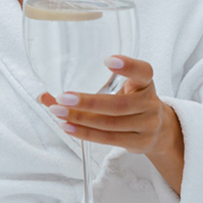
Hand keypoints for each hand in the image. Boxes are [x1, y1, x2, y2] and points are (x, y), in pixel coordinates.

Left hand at [40, 55, 183, 193]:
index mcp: (145, 83)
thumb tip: (44, 96)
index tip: (108, 60)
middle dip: (88, 102)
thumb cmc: (129, 103)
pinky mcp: (139, 142)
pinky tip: (68, 127)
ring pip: (110, 124)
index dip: (128, 66)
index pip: (143, 71)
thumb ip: (87, 90)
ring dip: (81, 119)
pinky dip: (86, 133)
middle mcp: (149, 103)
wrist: (158, 130)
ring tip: (58, 113)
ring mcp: (147, 125)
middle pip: (118, 105)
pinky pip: (109, 139)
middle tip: (63, 97)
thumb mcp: (116, 90)